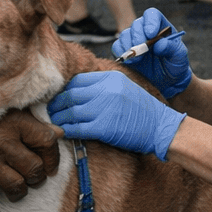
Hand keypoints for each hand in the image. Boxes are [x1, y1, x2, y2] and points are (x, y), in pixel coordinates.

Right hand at [0, 108, 60, 200]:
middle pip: (34, 170)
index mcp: (15, 123)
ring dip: (20, 189)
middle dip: (37, 176)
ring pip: (16, 187)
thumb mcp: (9, 113)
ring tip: (18, 184)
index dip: (54, 157)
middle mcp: (1, 143)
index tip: (51, 165)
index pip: (47, 141)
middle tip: (33, 176)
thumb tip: (59, 133)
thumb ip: (34, 123)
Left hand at [48, 71, 185, 158]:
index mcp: (111, 78)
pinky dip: (66, 131)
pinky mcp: (103, 127)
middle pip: (70, 94)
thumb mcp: (124, 89)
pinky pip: (76, 128)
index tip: (58, 98)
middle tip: (50, 111)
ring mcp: (104, 108)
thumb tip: (76, 93)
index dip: (64, 90)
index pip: (78, 80)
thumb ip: (103, 87)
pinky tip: (63, 133)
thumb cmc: (142, 111)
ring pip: (70, 111)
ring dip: (58, 118)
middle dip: (56, 104)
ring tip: (54, 123)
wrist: (161, 127)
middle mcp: (107, 90)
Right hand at [115, 8, 191, 97]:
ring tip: (138, 59)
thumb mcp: (179, 56)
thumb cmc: (175, 65)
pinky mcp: (126, 52)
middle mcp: (146, 31)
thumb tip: (160, 44)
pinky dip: (120, 52)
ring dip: (128, 44)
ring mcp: (135, 41)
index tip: (151, 33)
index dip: (150, 21)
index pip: (152, 15)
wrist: (167, 81)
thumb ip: (172, 48)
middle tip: (142, 48)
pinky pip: (117, 47)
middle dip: (138, 35)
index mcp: (161, 27)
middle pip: (136, 24)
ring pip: (125, 34)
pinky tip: (130, 61)